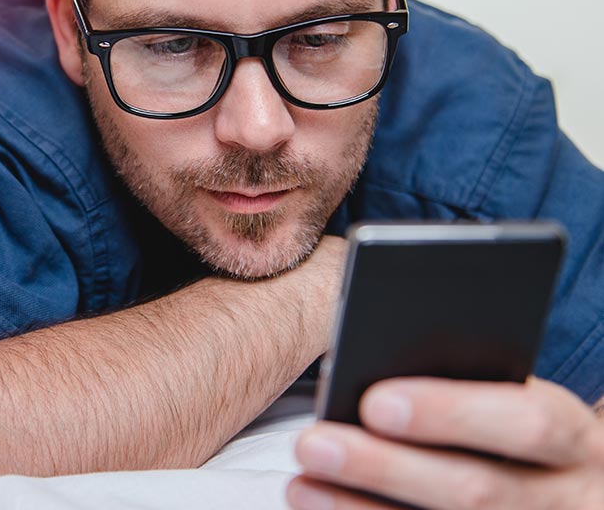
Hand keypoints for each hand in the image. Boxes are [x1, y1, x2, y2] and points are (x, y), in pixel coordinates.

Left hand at [287, 377, 603, 508]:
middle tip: (312, 444)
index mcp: (577, 441)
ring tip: (301, 484)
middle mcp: (570, 500)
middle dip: (384, 467)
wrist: (579, 498)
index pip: (528, 422)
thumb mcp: (521, 405)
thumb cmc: (523, 434)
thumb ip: (470, 388)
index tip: (374, 401)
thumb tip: (374, 380)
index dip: (450, 412)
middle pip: (477, 491)